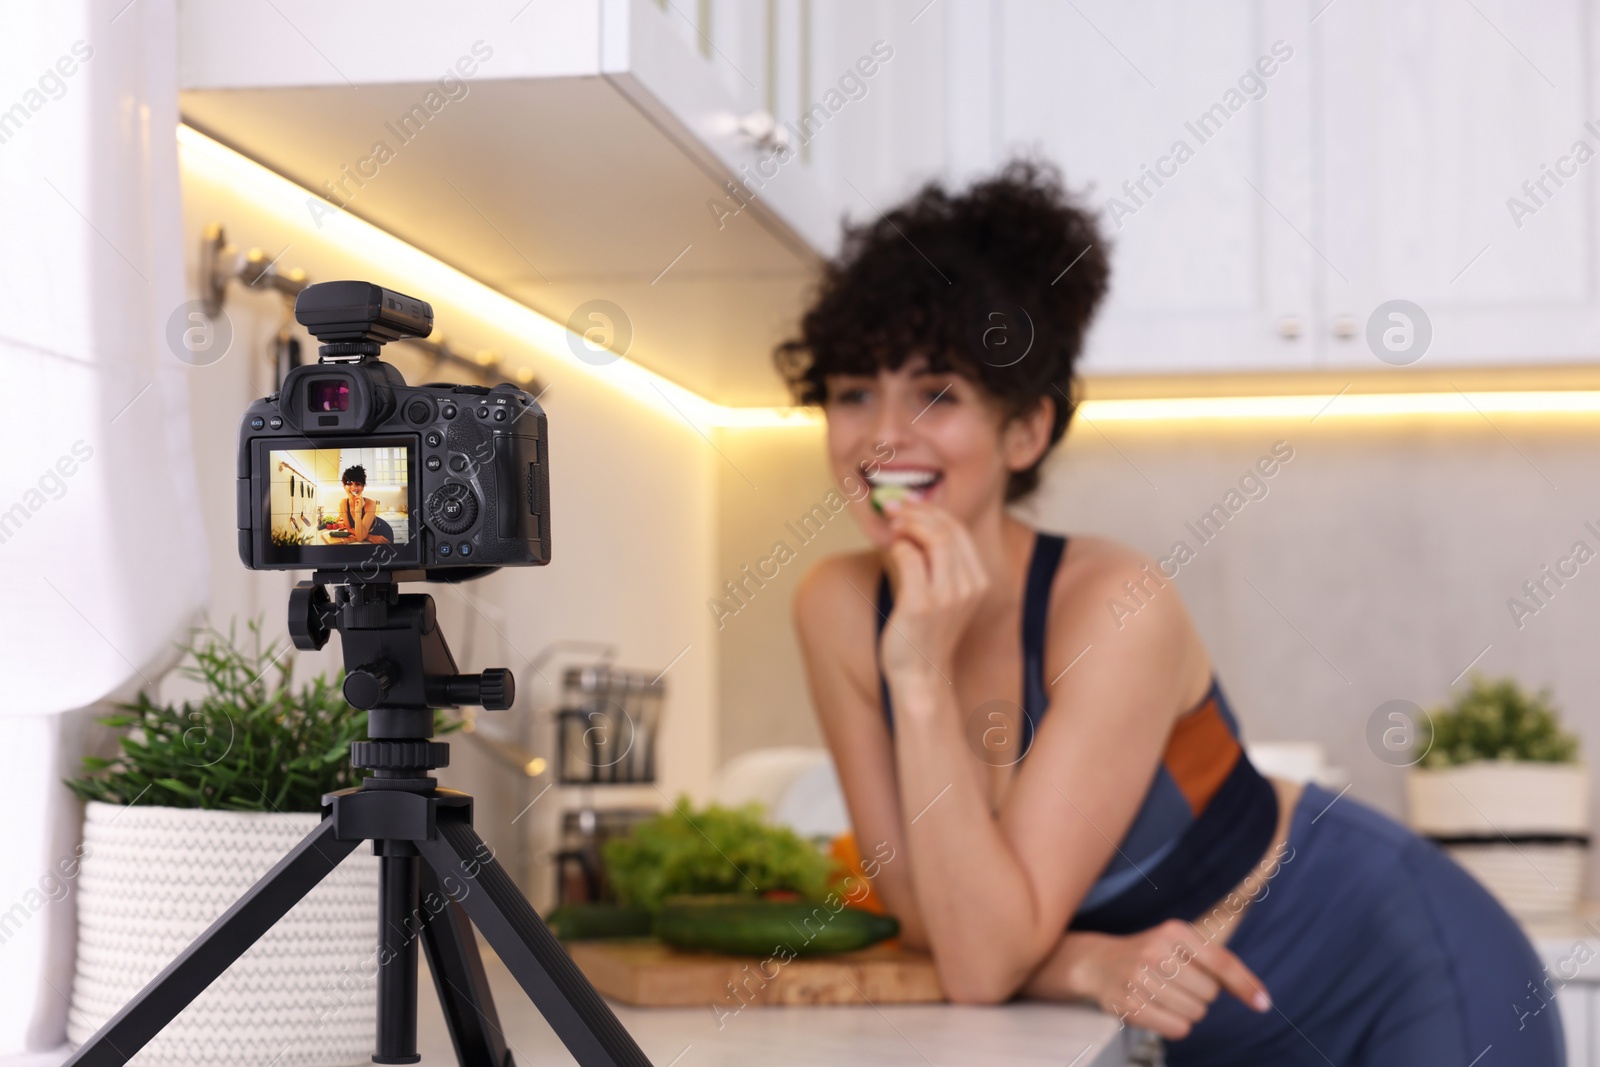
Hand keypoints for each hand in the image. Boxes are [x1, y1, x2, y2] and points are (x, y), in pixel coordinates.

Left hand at [878, 501, 989, 687]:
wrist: (921, 676)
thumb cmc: (925, 633)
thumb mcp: (942, 594)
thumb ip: (934, 562)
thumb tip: (911, 520)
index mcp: (978, 581)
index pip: (959, 530)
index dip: (932, 511)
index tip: (909, 505)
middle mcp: (968, 587)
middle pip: (948, 529)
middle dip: (918, 512)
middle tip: (894, 510)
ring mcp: (947, 597)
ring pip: (934, 538)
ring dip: (908, 525)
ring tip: (892, 527)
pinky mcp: (921, 606)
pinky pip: (910, 558)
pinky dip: (898, 547)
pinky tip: (891, 551)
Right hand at [1024, 921, 1270, 1039]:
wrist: (1097, 963)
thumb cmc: (1150, 955)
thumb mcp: (1178, 945)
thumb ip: (1216, 963)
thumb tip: (1259, 996)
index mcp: (1174, 931)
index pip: (1220, 961)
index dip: (1245, 984)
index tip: (1263, 1003)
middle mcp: (1156, 951)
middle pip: (1209, 994)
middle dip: (1201, 995)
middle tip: (1178, 984)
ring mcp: (1140, 978)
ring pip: (1195, 1013)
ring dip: (1187, 1011)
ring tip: (1165, 996)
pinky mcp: (1129, 1004)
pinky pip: (1177, 1028)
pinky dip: (1174, 1025)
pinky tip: (1157, 1010)